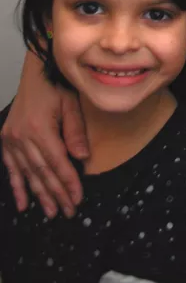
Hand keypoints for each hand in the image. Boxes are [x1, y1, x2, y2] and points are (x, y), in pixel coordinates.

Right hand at [1, 54, 87, 217]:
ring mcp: (12, 139)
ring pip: (28, 173)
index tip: (77, 198)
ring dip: (39, 194)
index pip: (58, 162)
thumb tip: (82, 158)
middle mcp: (22, 137)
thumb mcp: (71, 103)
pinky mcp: (7, 139)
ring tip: (50, 212)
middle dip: (57, 193)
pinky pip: (12, 167)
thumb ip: (75, 131)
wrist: (36, 71)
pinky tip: (23, 203)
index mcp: (40, 128)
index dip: (68, 182)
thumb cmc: (57, 84)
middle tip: (68, 211)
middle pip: (43, 172)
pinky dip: (17, 185)